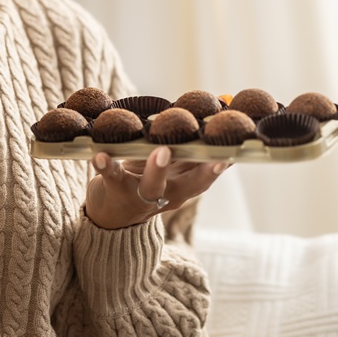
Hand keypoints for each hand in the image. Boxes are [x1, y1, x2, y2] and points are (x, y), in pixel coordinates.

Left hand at [84, 147, 228, 229]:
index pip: (208, 177)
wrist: (110, 216)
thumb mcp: (173, 172)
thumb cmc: (147, 182)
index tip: (237, 153)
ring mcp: (141, 195)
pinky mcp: (114, 190)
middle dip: (204, 173)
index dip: (223, 166)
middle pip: (189, 186)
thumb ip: (192, 152)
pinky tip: (99, 154)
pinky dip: (105, 165)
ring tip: (161, 152)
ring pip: (153, 186)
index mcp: (183, 187)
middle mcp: (166, 195)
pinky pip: (111, 177)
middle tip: (214, 158)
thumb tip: (219, 120)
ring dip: (158, 169)